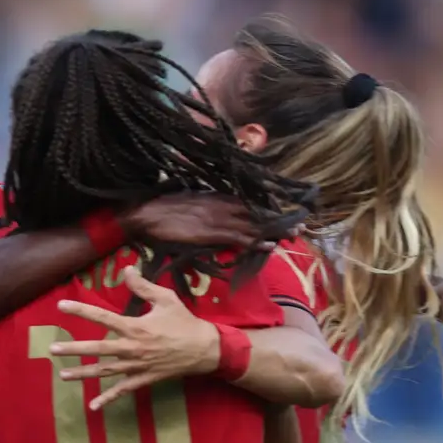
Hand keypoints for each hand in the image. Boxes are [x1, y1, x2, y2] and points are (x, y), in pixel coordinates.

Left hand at [52, 269, 219, 409]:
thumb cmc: (186, 322)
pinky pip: (124, 390)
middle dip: (74, 349)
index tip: (61, 306)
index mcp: (136, 327)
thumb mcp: (167, 299)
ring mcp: (138, 366)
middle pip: (98, 349)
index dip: (81, 311)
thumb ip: (143, 286)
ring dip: (84, 373)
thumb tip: (127, 269)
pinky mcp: (145, 378)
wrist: (206, 349)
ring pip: (106, 371)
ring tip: (63, 375)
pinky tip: (94, 405)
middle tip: (53, 349)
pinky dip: (109, 398)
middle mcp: (133, 348)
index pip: (103, 317)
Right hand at [123, 194, 287, 251]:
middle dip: (278, 220)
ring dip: (274, 231)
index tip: (286, 214)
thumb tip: (220, 210)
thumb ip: (207, 204)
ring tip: (294, 234)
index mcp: (216, 197)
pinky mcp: (210, 232)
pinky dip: (255, 242)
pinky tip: (270, 245)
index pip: (249, 202)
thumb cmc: (161, 207)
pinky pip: (237, 238)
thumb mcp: (189, 200)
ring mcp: (216, 218)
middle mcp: (221, 205)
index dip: (268, 210)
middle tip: (301, 226)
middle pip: (256, 213)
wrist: (141, 213)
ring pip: (252, 224)